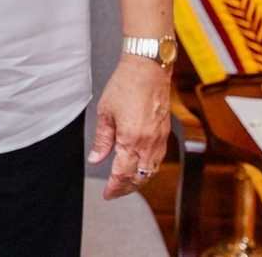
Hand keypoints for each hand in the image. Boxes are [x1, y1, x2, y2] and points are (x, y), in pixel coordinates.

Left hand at [88, 55, 170, 198]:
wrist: (148, 68)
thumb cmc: (126, 85)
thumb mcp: (105, 112)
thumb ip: (102, 140)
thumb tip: (96, 158)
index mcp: (131, 140)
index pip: (122, 174)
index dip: (114, 187)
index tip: (107, 193)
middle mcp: (149, 143)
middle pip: (139, 177)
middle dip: (126, 188)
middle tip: (114, 191)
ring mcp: (160, 139)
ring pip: (151, 170)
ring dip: (138, 180)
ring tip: (125, 182)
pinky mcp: (165, 132)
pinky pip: (158, 159)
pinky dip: (148, 168)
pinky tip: (140, 166)